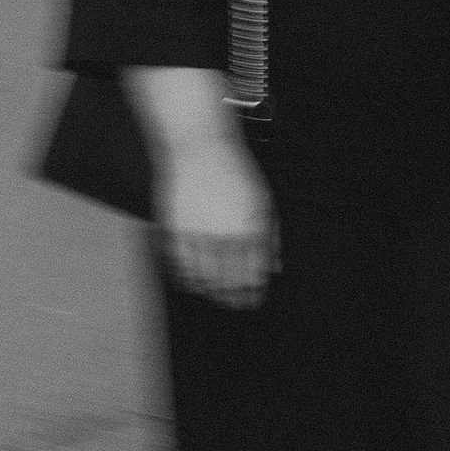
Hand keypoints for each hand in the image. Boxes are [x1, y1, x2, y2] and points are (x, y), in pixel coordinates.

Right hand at [155, 132, 279, 306]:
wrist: (200, 146)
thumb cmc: (234, 169)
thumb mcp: (264, 201)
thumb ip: (271, 236)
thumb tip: (274, 266)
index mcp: (252, 230)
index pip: (254, 276)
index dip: (254, 293)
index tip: (253, 300)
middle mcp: (226, 236)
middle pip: (229, 282)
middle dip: (232, 299)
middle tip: (234, 304)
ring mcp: (198, 234)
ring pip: (203, 278)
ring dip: (209, 291)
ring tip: (213, 295)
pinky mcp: (174, 229)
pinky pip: (178, 265)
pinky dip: (185, 277)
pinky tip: (191, 280)